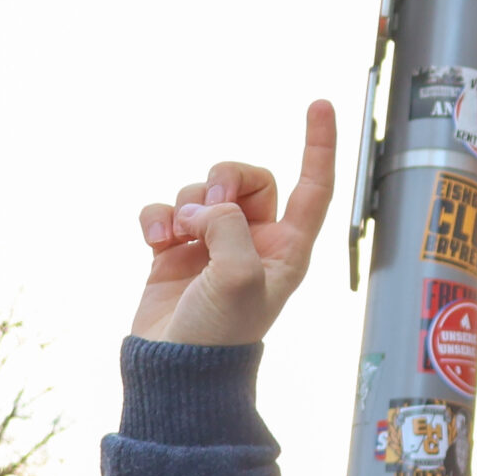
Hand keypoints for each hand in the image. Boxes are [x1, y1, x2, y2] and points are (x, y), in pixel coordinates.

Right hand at [131, 101, 335, 346]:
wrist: (175, 372)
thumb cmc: (219, 335)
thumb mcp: (239, 278)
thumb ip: (230, 229)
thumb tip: (205, 208)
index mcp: (287, 248)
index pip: (314, 186)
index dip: (319, 145)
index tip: (320, 103)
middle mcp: (254, 240)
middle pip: (249, 177)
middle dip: (228, 175)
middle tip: (213, 200)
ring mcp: (213, 243)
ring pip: (204, 190)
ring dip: (188, 202)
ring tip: (180, 236)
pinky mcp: (175, 250)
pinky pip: (167, 208)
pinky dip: (158, 215)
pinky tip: (155, 238)